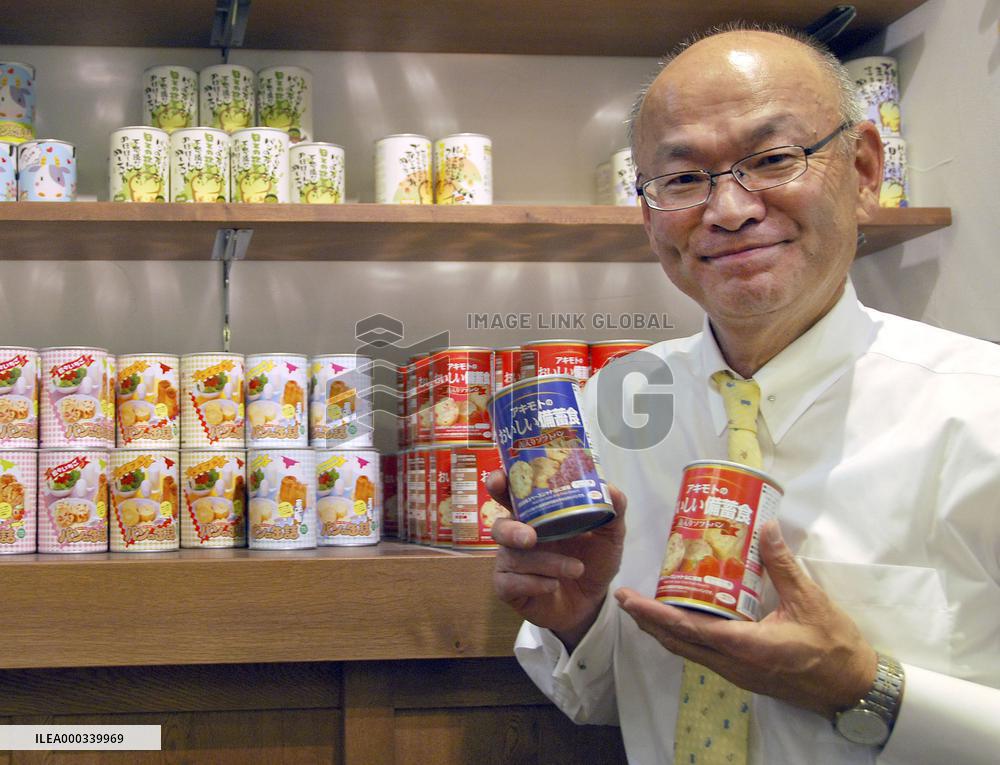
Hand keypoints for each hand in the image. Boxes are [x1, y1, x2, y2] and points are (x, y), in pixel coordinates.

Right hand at [488, 469, 626, 650]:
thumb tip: (612, 489)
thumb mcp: (609, 536)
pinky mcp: (507, 588)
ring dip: (546, 563)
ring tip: (576, 569)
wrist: (592, 603)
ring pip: (513, 557)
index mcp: (536, 515)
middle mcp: (518, 535)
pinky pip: (510, 583)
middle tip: (531, 537)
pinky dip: (535, 583)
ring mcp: (510, 562)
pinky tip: (553, 585)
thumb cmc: (594, 561)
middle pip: (499, 526)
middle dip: (511, 530)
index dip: (499, 484)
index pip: (509, 494)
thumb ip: (612, 511)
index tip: (499, 480)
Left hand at [614, 520, 876, 718]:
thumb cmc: (834, 646)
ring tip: (645, 607)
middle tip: (626, 598)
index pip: (688, 629)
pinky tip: (682, 620)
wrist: (854, 689)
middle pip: (678, 644)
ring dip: (664, 630)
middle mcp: (733, 664)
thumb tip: (766, 526)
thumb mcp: (810, 600)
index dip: (654, 614)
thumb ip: (783, 564)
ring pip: (689, 652)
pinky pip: (704, 655)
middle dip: (648, 621)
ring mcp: (738, 673)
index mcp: (746, 647)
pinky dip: (685, 637)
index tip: (629, 600)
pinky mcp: (745, 674)